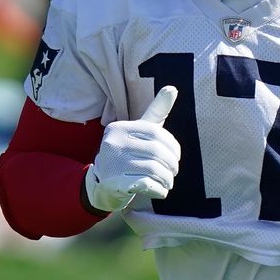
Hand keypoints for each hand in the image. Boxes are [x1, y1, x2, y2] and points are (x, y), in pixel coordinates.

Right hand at [84, 86, 178, 213]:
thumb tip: (173, 88)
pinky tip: (160, 191)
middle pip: (156, 153)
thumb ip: (156, 111)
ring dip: (166, 179)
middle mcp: (113, 143)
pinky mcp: (114, 183)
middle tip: (173, 172)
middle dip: (171, 165)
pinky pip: (146, 185)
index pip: (156, 133)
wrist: (102, 184)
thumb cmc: (128, 153)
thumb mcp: (140, 131)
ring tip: (167, 182)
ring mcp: (112, 164)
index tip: (176, 157)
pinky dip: (159, 190)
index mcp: (120, 128)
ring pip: (154, 170)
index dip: (173, 146)